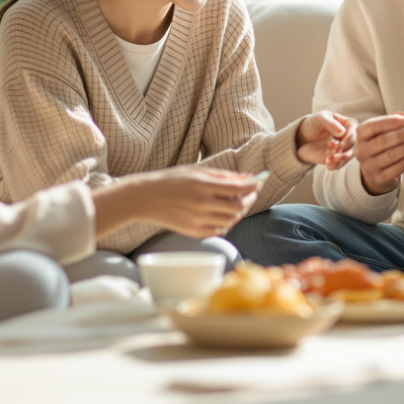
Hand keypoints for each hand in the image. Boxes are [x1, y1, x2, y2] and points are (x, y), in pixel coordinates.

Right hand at [120, 168, 259, 238]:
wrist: (144, 198)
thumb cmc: (171, 180)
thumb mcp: (196, 171)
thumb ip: (223, 176)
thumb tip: (247, 178)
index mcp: (203, 185)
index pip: (238, 188)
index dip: (253, 186)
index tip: (258, 182)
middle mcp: (202, 204)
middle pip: (238, 207)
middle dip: (249, 200)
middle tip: (251, 194)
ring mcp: (198, 220)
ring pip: (231, 220)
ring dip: (239, 212)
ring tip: (236, 203)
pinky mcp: (194, 232)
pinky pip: (219, 230)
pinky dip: (226, 223)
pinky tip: (223, 214)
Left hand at [296, 110, 356, 169]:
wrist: (302, 137)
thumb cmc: (313, 124)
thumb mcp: (320, 119)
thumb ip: (331, 124)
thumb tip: (342, 132)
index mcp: (346, 124)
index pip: (354, 130)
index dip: (349, 138)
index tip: (341, 144)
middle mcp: (346, 136)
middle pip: (354, 144)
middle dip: (345, 150)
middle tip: (334, 153)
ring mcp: (342, 148)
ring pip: (348, 155)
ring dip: (341, 159)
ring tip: (329, 160)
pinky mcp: (336, 157)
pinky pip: (340, 163)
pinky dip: (336, 165)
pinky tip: (329, 166)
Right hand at [354, 113, 403, 194]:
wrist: (375, 167)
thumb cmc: (381, 142)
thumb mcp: (382, 129)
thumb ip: (393, 120)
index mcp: (360, 135)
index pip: (373, 126)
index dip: (391, 122)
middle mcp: (361, 151)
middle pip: (382, 141)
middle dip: (402, 135)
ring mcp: (368, 166)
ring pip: (390, 155)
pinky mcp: (379, 178)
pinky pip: (397, 168)